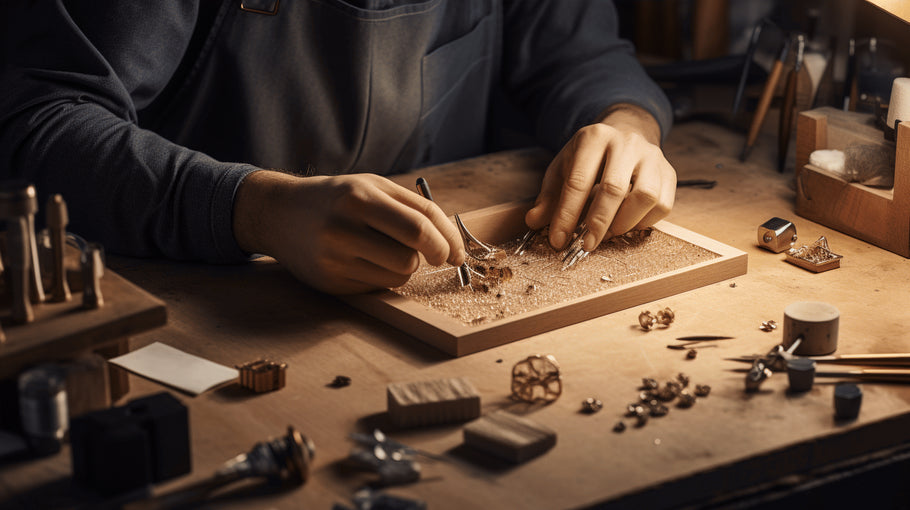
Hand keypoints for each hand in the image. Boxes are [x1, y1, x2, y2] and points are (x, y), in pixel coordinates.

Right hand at [233, 171, 464, 293]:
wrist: (280, 213)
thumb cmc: (339, 197)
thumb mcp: (374, 186)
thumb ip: (416, 208)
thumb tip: (453, 245)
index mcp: (359, 197)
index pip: (418, 228)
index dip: (445, 243)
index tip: (454, 253)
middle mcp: (343, 229)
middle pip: (409, 258)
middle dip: (429, 259)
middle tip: (433, 256)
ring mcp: (334, 259)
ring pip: (397, 277)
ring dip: (405, 267)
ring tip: (388, 251)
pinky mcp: (330, 283)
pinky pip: (377, 287)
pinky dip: (383, 276)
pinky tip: (366, 260)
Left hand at [525, 104, 675, 250]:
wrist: (625, 133)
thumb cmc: (589, 158)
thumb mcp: (562, 169)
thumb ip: (548, 196)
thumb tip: (533, 221)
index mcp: (593, 138)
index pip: (578, 181)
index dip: (567, 215)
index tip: (559, 240)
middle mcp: (625, 143)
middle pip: (613, 189)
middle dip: (597, 223)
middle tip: (586, 245)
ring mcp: (652, 156)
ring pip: (645, 196)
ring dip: (624, 223)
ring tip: (609, 233)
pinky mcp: (669, 172)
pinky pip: (664, 204)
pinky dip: (645, 222)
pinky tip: (629, 224)